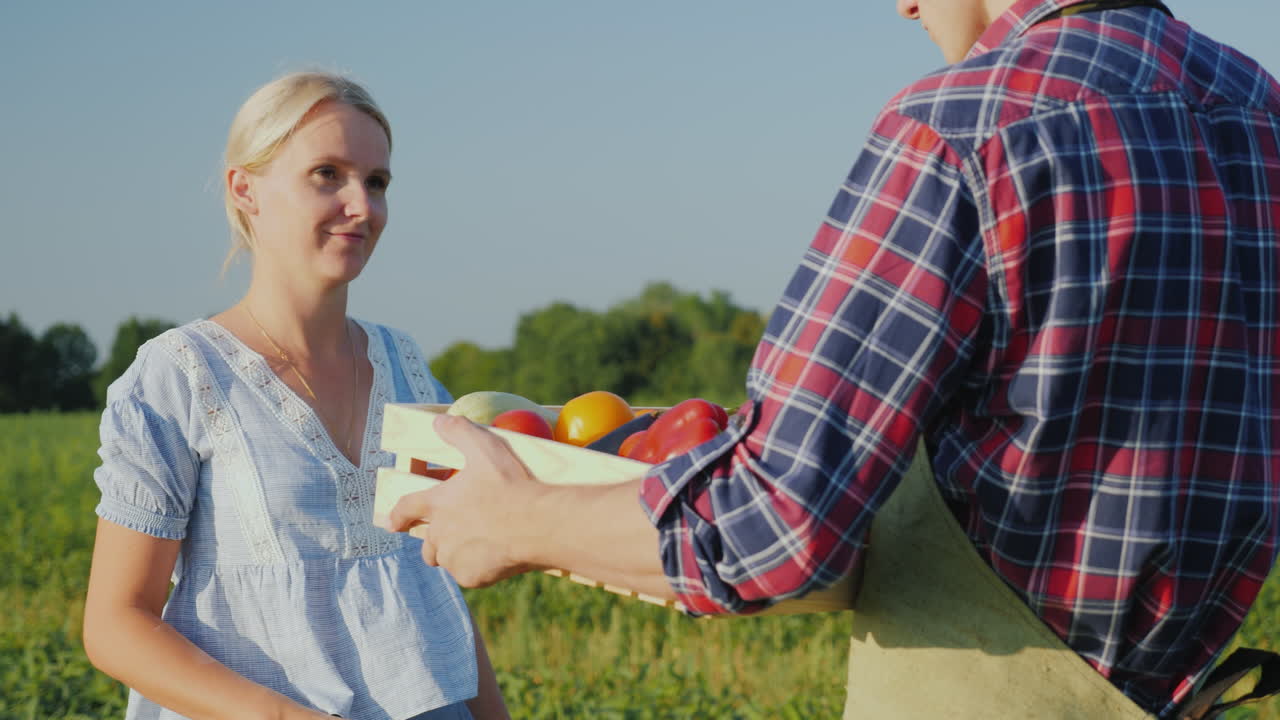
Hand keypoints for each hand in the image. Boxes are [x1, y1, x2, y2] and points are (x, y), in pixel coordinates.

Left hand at [388, 414, 543, 585]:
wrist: (537, 524)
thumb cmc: (510, 484)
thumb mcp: (485, 448)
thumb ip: (459, 432)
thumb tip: (438, 422)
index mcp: (438, 504)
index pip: (406, 510)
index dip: (398, 516)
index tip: (392, 524)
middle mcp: (439, 534)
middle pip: (428, 544)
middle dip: (438, 541)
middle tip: (461, 534)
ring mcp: (454, 558)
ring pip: (447, 560)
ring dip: (457, 554)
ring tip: (483, 543)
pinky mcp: (471, 577)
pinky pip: (468, 574)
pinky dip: (478, 567)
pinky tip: (498, 556)